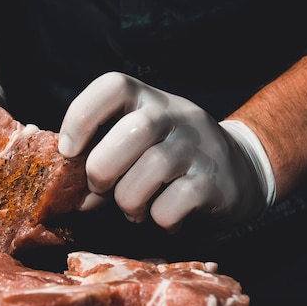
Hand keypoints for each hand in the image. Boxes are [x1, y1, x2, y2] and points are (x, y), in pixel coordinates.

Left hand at [58, 72, 274, 231]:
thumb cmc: (170, 160)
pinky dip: (159, 219)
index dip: (82, 116)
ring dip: (129, 201)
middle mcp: (177, 115)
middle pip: (134, 130)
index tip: (68, 151)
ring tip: (133, 210)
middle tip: (100, 189)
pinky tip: (163, 218)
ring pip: (152, 169)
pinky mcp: (215, 181)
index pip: (114, 86)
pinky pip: (173, 203)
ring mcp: (200, 146)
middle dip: (103, 169)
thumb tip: (74, 196)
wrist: (239, 173)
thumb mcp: (139, 144)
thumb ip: (105, 158)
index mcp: (149, 100)